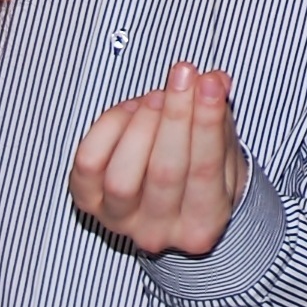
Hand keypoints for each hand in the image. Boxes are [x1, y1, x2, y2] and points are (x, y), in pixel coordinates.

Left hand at [69, 62, 246, 254]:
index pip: (206, 171)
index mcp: (201, 225)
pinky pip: (89, 163)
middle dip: (176, 115)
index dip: (207, 122)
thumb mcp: (219, 148)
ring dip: (142, 125)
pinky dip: (108, 128)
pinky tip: (129, 110)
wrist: (165, 201)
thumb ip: (219, 117)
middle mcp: (159, 232)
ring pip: (123, 177)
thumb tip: (216, 81)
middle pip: (165, 172)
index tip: (209, 83)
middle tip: (184, 74)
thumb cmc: (195, 169)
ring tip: (157, 96)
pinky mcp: (87, 200)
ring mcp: (119, 219)